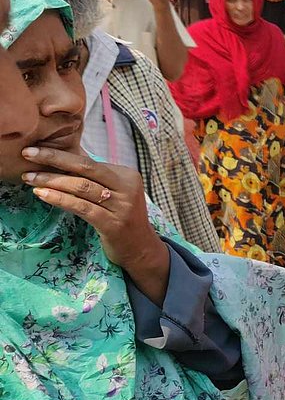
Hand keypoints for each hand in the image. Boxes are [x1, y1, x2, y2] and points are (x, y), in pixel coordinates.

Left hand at [21, 146, 168, 301]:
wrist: (140, 248)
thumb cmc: (121, 217)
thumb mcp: (115, 193)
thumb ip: (96, 178)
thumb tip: (64, 159)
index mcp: (128, 175)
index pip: (90, 161)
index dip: (62, 155)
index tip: (37, 150)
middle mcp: (127, 188)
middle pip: (86, 168)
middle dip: (54, 159)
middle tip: (28, 154)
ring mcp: (122, 206)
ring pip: (82, 187)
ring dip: (52, 181)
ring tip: (29, 178)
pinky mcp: (113, 224)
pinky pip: (82, 208)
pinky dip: (60, 199)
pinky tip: (43, 195)